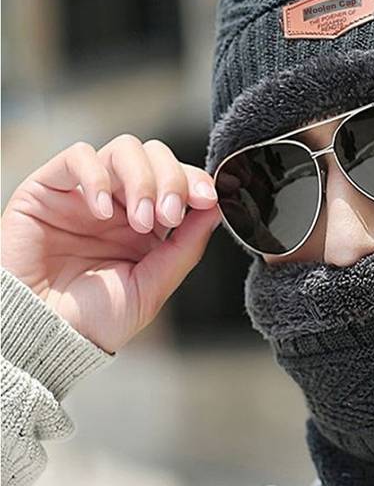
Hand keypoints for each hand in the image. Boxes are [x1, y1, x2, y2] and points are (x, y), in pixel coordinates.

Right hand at [1, 135, 222, 353]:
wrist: (44, 336)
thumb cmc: (95, 319)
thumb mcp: (152, 286)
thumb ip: (186, 247)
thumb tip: (216, 207)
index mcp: (149, 223)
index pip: (180, 179)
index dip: (196, 181)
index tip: (207, 200)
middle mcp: (119, 202)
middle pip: (157, 155)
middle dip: (171, 180)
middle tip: (167, 217)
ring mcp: (85, 192)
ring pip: (124, 149)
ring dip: (141, 179)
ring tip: (140, 220)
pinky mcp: (47, 189)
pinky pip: (77, 156)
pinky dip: (96, 175)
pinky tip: (102, 212)